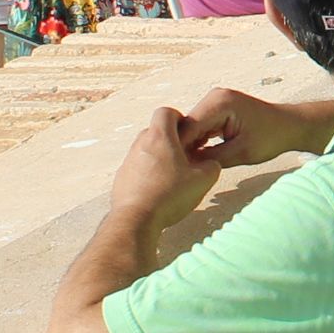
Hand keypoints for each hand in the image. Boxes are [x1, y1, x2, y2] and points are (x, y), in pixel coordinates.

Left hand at [105, 108, 214, 226]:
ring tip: (173, 176)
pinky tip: (159, 190)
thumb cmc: (169, 196)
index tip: (189, 134)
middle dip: (171, 140)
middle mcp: (141, 144)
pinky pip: (138, 167)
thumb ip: (211, 166)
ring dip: (160, 157)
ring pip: (146, 150)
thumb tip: (210, 163)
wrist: (136, 220)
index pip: (166, 112)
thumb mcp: (202, 180)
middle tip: (185, 156)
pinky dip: (149, 173)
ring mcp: (128, 161)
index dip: (179, 118)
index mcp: (159, 137)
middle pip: (156, 130)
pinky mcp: (122, 178)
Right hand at [176, 86, 316, 167]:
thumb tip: (185, 165)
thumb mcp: (241, 153)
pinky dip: (198, 142)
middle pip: (186, 126)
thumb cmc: (271, 137)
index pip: (188, 127)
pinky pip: (200, 126)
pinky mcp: (216, 109)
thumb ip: (211, 158)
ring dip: (189, 146)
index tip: (176, 171)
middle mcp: (214, 97)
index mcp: (220, 102)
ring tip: (186, 168)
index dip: (180, 150)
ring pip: (191, 127)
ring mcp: (214, 101)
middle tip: (179, 172)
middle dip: (183, 148)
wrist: (289, 126)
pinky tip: (196, 159)